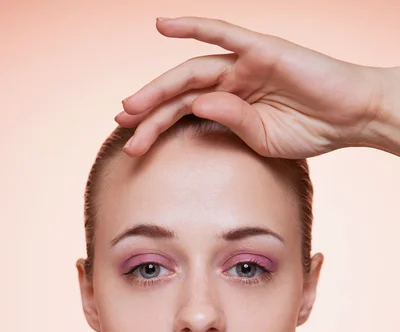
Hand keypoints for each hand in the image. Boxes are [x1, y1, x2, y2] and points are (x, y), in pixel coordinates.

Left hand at [115, 16, 388, 158]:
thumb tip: (197, 107)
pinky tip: (163, 25)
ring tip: (132, 106)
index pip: (185, 112)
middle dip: (149, 109)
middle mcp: (232, 81)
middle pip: (180, 92)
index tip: (132, 142)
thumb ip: (231, 124)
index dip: (157, 124)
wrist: (350, 118)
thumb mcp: (262, 140)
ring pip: (192, 71)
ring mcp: (245, 64)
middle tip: (122, 124)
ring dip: (160, 87)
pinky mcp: (261, 49)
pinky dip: (194, 25)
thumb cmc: (311, 130)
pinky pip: (223, 32)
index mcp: (231, 106)